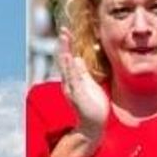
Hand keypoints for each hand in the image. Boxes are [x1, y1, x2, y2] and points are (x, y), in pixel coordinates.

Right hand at [55, 28, 108, 145]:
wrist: (93, 125)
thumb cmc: (92, 105)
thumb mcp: (88, 84)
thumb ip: (82, 72)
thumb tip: (78, 58)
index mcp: (72, 78)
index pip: (68, 58)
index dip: (67, 45)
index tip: (66, 31)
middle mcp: (69, 82)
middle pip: (64, 61)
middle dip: (64, 46)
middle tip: (64, 31)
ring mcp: (72, 89)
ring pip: (67, 69)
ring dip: (65, 54)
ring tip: (64, 41)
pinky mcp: (78, 95)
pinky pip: (74, 79)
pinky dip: (71, 69)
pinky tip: (70, 59)